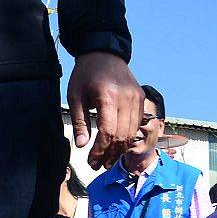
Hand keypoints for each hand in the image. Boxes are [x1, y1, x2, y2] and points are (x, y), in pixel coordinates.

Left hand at [68, 51, 143, 168]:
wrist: (104, 52)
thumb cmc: (85, 74)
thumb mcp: (75, 96)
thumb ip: (80, 122)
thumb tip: (81, 146)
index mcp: (108, 97)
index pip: (107, 132)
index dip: (100, 151)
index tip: (91, 162)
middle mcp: (126, 99)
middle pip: (122, 136)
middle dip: (110, 154)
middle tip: (98, 166)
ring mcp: (137, 98)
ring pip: (132, 132)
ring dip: (120, 149)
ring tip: (108, 160)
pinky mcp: (141, 98)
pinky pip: (137, 124)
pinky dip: (128, 137)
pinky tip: (117, 145)